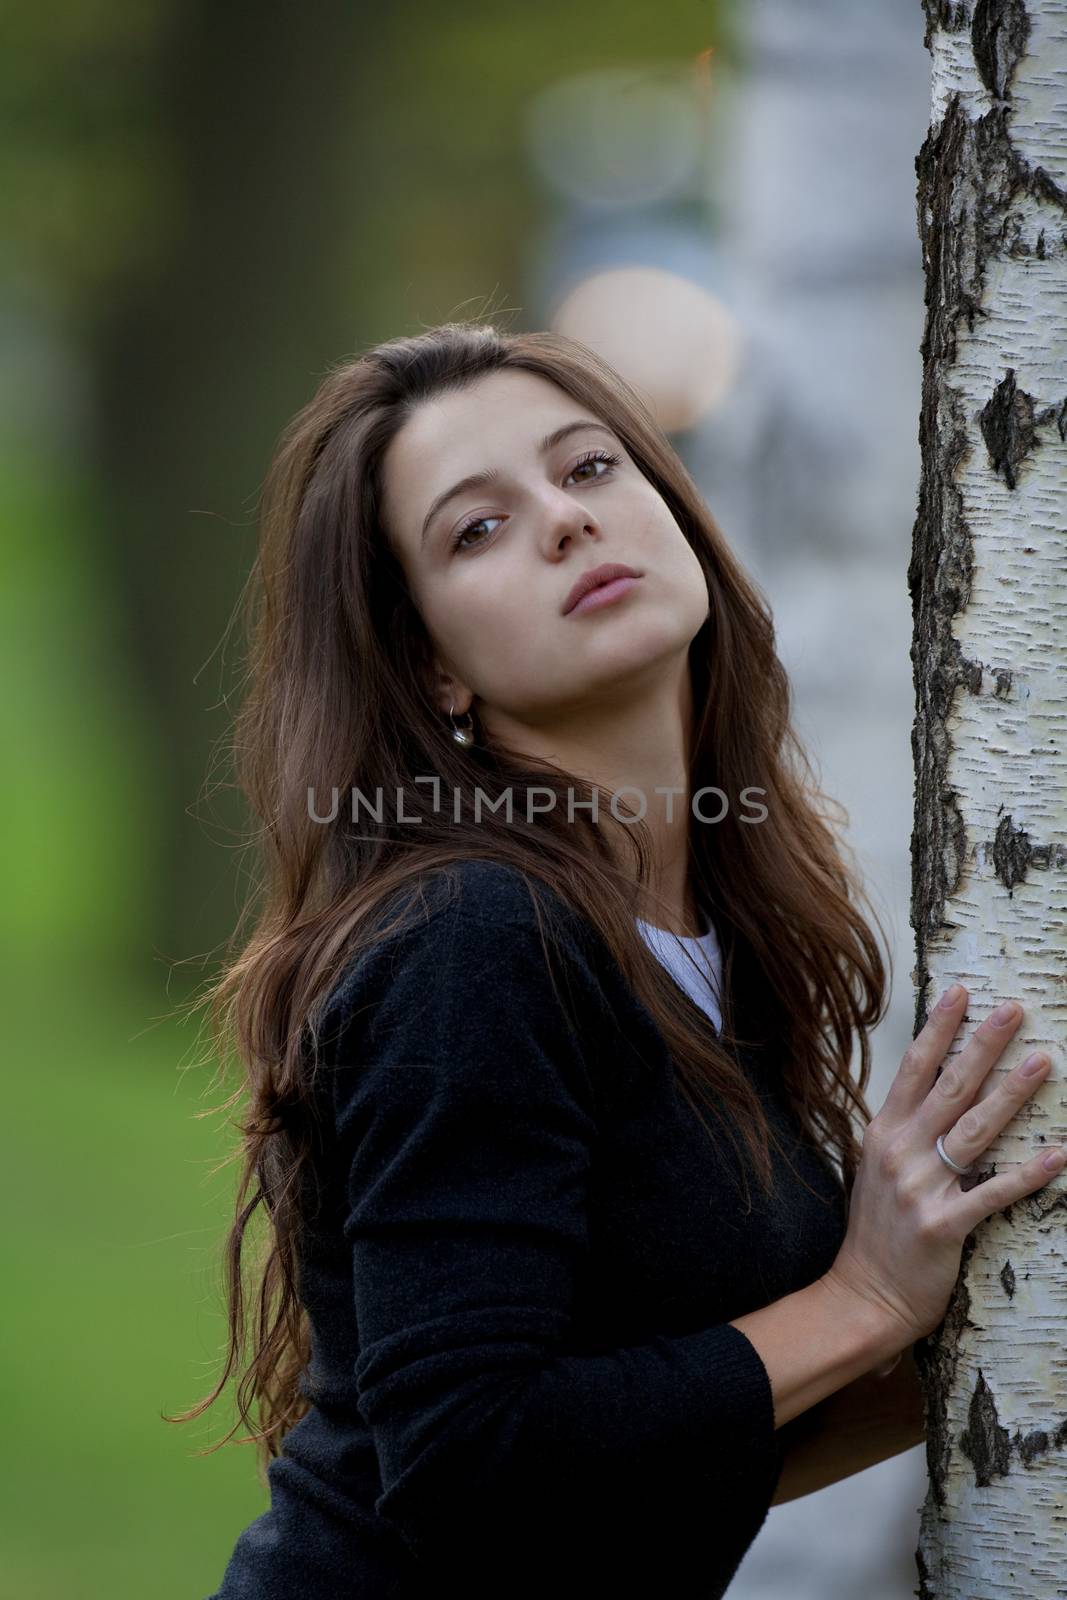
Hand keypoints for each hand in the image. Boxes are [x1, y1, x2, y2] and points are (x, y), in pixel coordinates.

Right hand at [824, 986, 1063, 1348]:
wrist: (864, 1296)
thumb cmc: (876, 1232)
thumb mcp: (878, 1170)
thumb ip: (904, 1133)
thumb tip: (936, 1094)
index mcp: (883, 1133)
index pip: (915, 1069)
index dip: (939, 1029)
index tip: (962, 993)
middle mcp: (900, 1152)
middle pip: (949, 1088)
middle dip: (982, 1045)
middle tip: (1012, 1012)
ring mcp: (921, 1188)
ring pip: (974, 1130)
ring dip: (1012, 1093)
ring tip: (1042, 1061)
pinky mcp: (944, 1225)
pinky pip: (992, 1193)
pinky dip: (1027, 1173)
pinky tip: (1057, 1153)